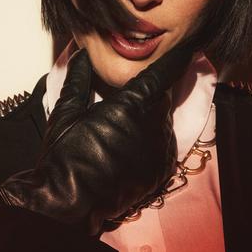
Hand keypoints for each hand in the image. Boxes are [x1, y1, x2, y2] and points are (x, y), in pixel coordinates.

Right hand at [0, 41, 194, 235]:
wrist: (69, 203)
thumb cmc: (64, 157)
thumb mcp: (66, 112)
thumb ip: (78, 78)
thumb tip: (82, 54)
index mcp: (131, 106)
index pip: (162, 74)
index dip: (175, 59)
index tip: (186, 47)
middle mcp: (152, 126)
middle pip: (162, 98)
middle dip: (151, 92)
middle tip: (130, 94)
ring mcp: (159, 151)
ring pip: (163, 121)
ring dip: (150, 116)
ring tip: (124, 125)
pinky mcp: (161, 171)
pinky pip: (163, 145)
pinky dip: (151, 141)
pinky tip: (128, 146)